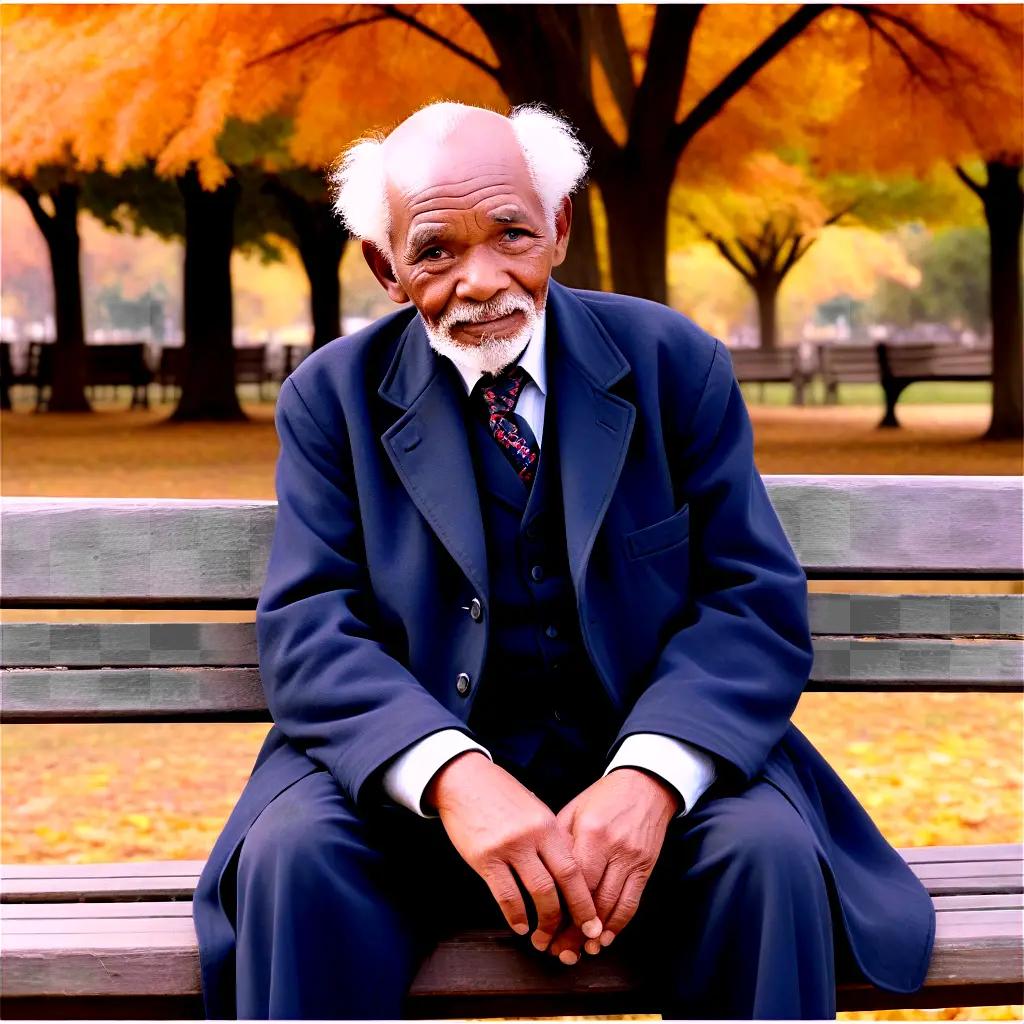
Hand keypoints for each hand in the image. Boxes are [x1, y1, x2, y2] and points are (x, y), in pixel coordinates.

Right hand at [425, 751, 602, 951]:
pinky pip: (505, 894)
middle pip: (561, 883)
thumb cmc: (500, 795)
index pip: (575, 867)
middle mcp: (532, 835)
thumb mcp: (533, 809)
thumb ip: (550, 837)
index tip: (592, 921)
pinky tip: (520, 925)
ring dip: (543, 921)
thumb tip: (566, 871)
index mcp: (548, 824)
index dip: (585, 899)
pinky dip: (515, 915)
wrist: (463, 780)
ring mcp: (508, 846)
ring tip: (543, 937)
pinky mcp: (484, 857)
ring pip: (536, 892)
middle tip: (575, 938)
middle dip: (571, 916)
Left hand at [546, 767, 677, 963]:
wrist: (645, 785)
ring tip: (579, 951)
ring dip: (595, 934)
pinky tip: (605, 939)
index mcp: (590, 832)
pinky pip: (632, 902)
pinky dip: (618, 924)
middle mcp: (613, 848)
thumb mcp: (573, 810)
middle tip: (558, 951)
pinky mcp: (646, 867)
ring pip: (612, 906)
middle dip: (574, 930)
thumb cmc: (602, 797)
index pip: (573, 881)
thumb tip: (540, 875)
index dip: (559, 910)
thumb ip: (559, 842)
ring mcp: (632, 859)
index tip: (544, 930)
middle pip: (592, 899)